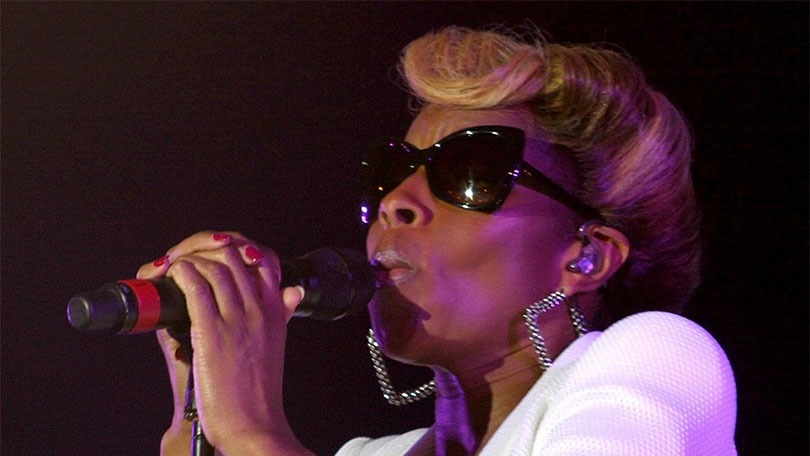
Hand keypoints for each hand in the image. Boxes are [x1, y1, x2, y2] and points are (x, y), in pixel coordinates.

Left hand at [138, 231, 308, 454]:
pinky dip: (182, 273)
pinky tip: (173, 274)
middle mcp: (259, 310)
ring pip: (215, 267)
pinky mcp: (212, 333)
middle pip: (235, 256)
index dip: (242, 247)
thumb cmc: (260, 391)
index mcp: (276, 311)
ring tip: (176, 267)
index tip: (220, 253)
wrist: (253, 425)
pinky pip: (197, 288)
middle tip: (190, 258)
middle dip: (208, 249)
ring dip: (190, 259)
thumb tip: (294, 291)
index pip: (266, 260)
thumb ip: (283, 313)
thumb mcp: (277, 344)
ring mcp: (237, 320)